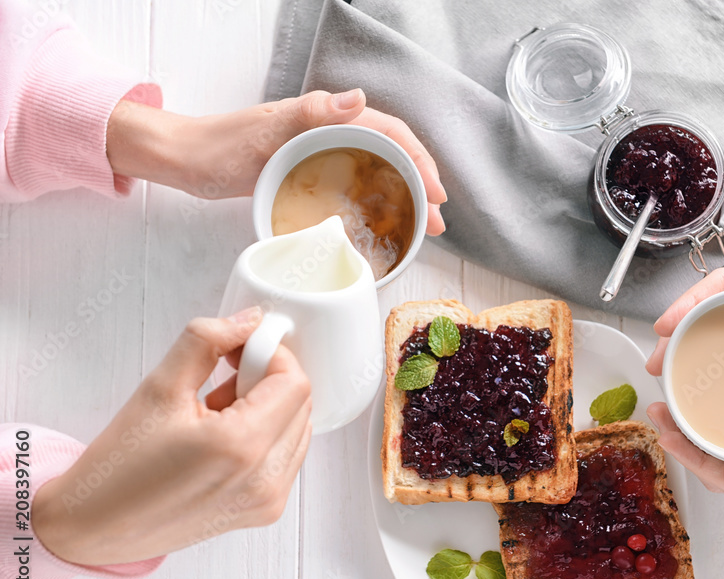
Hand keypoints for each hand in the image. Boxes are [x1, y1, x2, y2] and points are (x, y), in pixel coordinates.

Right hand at [32, 307, 311, 565]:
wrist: (96, 527)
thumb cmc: (119, 466)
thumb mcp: (159, 387)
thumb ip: (207, 341)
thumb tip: (249, 320)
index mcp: (240, 447)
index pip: (294, 382)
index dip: (272, 355)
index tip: (241, 348)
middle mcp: (264, 480)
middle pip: (300, 404)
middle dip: (268, 379)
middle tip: (222, 376)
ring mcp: (268, 500)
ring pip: (298, 428)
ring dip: (269, 408)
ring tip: (216, 411)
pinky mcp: (265, 511)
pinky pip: (287, 456)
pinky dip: (266, 436)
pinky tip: (223, 437)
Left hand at [106, 90, 447, 234]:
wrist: (183, 160)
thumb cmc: (219, 146)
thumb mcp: (266, 130)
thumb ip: (310, 113)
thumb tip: (359, 100)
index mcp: (325, 116)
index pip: (389, 132)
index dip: (419, 160)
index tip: (435, 192)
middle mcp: (327, 130)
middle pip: (390, 153)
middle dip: (420, 184)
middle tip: (436, 220)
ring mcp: (319, 152)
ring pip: (375, 170)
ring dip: (403, 197)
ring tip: (421, 228)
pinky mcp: (308, 172)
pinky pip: (354, 184)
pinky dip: (376, 203)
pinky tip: (381, 224)